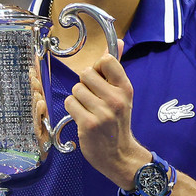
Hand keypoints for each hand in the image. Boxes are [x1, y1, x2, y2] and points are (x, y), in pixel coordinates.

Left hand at [63, 45, 148, 188]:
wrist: (119, 154)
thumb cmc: (117, 120)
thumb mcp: (122, 94)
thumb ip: (116, 68)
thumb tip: (120, 41)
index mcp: (125, 88)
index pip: (106, 60)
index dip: (97, 67)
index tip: (99, 79)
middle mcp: (116, 99)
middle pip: (85, 73)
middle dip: (84, 85)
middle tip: (92, 99)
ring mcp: (103, 112)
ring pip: (76, 89)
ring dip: (78, 99)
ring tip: (88, 110)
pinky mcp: (89, 124)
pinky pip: (70, 103)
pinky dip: (72, 109)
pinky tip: (82, 117)